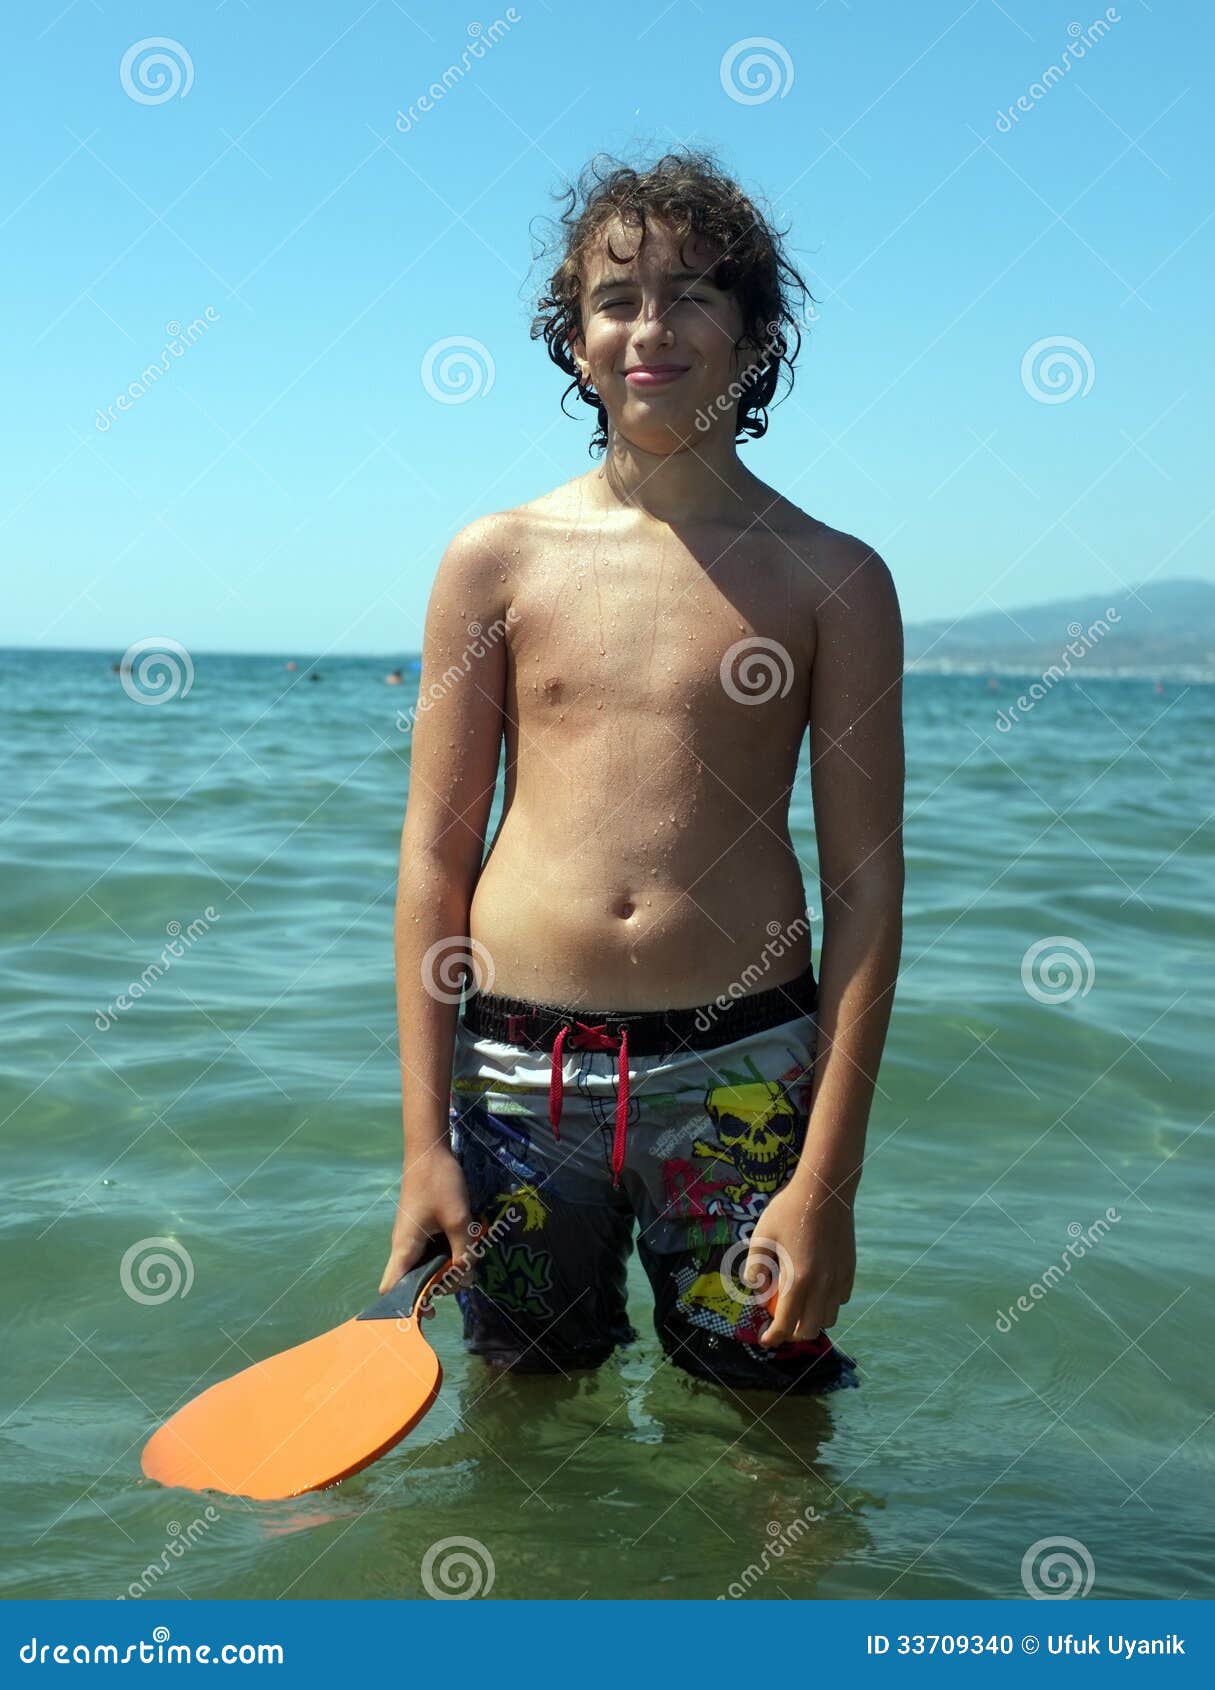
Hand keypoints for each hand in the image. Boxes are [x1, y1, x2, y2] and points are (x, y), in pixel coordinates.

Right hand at [378, 1147, 477, 1293]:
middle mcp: (405, 1247)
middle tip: (465, 1272)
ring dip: (449, 1265)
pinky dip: (450, 1250)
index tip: (430, 1311)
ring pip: (429, 1265)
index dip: (406, 1307)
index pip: (392, 1290)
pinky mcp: (423, 1228)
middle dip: (441, 1284)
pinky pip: (435, 1249)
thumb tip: (467, 1278)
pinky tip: (468, 1239)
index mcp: (405, 1249)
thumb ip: (464, 1252)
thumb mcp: (458, 1219)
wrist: (431, 1149)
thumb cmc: (439, 1183)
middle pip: (416, 1282)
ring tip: (470, 1254)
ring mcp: (414, 1237)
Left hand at [744, 1179, 855, 1347]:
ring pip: (829, 1316)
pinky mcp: (849, 1269)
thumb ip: (756, 1265)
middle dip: (792, 1333)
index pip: (786, 1323)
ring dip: (812, 1319)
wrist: (826, 1190)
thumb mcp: (763, 1235)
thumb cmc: (789, 1210)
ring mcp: (839, 1278)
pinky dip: (828, 1303)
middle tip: (779, 1325)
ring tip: (798, 1308)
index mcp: (799, 1279)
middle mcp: (823, 1285)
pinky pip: (841, 1298)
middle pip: (810, 1328)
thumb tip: (755, 1287)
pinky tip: (817, 1290)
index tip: (765, 1340)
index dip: (774, 1337)